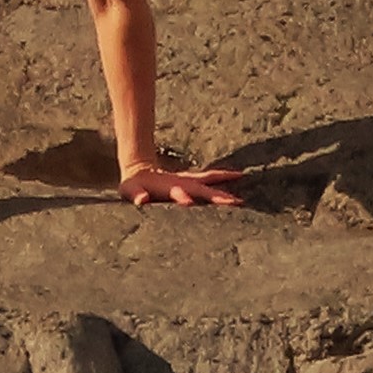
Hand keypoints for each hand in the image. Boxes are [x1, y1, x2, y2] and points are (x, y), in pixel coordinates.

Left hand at [117, 163, 245, 207]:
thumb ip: (136, 195)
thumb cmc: (133, 186)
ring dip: (225, 183)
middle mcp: (181, 183)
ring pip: (209, 180)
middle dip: (216, 196)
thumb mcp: (130, 190)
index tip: (189, 202)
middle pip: (201, 189)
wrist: (139, 171)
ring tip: (242, 184)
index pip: (177, 194)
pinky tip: (239, 174)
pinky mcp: (192, 182)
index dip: (182, 197)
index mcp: (166, 188)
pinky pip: (211, 178)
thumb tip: (141, 200)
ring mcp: (188, 181)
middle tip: (234, 202)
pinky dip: (224, 176)